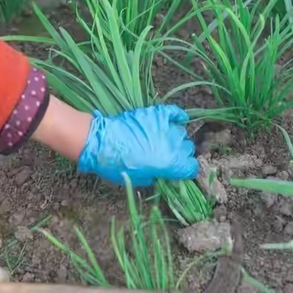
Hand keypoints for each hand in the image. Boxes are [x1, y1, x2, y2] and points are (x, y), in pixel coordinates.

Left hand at [77, 105, 197, 186]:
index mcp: (170, 164)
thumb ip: (157, 176)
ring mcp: (166, 128)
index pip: (191, 167)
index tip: (179, 170)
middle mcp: (173, 145)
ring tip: (162, 139)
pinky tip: (178, 119)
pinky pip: (175, 113)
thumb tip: (163, 174)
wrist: (101, 143)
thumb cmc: (117, 165)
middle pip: (187, 149)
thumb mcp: (140, 180)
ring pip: (181, 133)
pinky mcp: (157, 114)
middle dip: (179, 154)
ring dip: (174, 137)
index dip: (186, 169)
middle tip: (166, 155)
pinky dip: (177, 116)